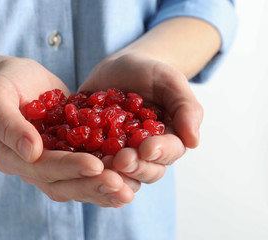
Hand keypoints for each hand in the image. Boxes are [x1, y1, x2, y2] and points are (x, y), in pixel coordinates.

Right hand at [0, 58, 134, 206]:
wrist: (17, 77)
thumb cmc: (3, 82)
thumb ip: (9, 124)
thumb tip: (31, 151)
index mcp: (11, 156)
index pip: (41, 168)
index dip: (68, 168)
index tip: (95, 165)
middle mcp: (32, 166)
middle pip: (62, 185)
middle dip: (91, 186)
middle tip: (120, 186)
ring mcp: (51, 162)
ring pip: (77, 184)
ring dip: (103, 188)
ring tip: (129, 189)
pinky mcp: (68, 153)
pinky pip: (88, 169)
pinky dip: (107, 175)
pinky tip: (129, 177)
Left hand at [79, 53, 202, 182]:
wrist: (117, 68)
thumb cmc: (149, 73)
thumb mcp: (170, 81)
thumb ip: (186, 107)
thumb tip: (194, 141)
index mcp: (167, 139)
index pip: (169, 152)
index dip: (159, 153)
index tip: (147, 148)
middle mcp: (144, 153)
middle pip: (145, 170)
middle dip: (135, 166)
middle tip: (121, 159)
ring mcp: (119, 153)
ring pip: (119, 174)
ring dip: (112, 172)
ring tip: (101, 165)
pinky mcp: (95, 150)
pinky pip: (92, 163)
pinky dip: (87, 166)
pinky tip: (79, 164)